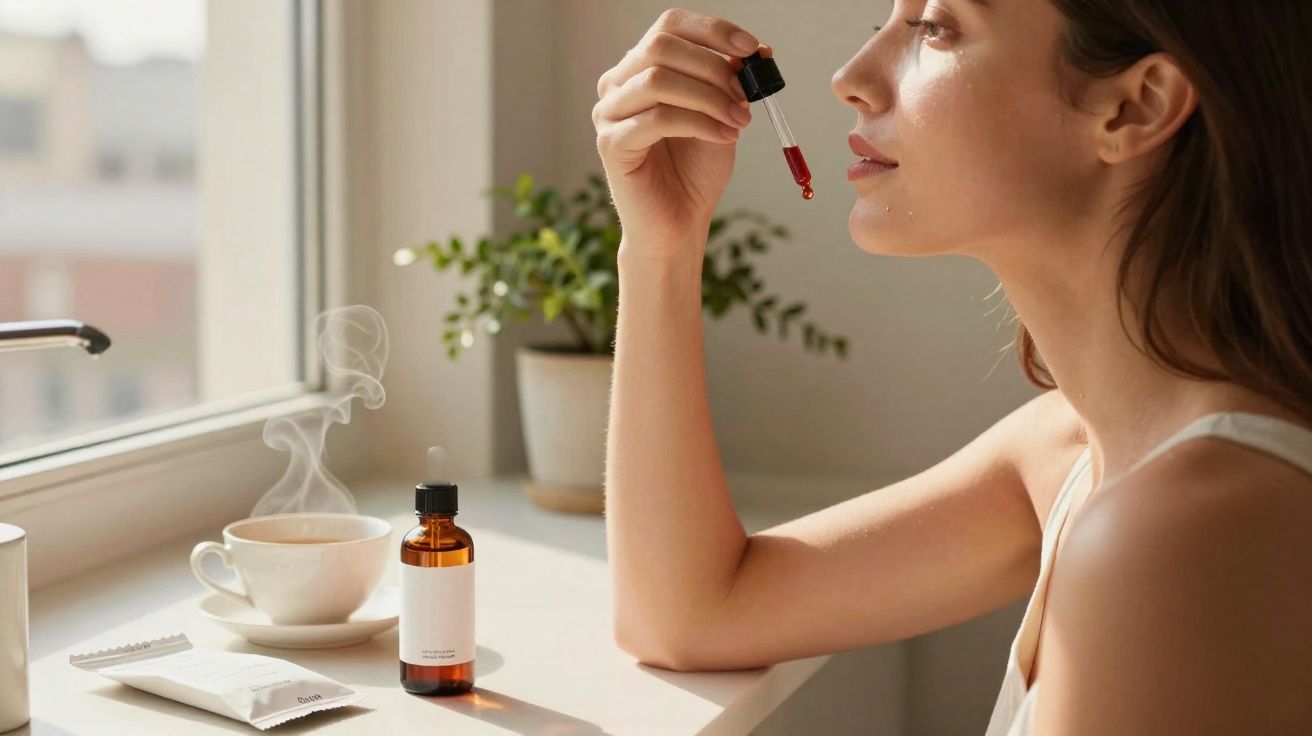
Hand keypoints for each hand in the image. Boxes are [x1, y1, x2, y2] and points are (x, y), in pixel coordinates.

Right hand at [593, 9, 768, 258]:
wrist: (679, 224)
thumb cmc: (695, 171)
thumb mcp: (723, 114)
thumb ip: (732, 81)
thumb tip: (760, 51)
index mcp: (640, 68)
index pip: (670, 25)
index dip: (712, 30)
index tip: (752, 49)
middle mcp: (617, 84)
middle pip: (661, 46)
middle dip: (713, 67)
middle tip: (745, 94)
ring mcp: (608, 113)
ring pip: (658, 80)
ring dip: (709, 97)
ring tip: (739, 120)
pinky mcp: (611, 144)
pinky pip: (657, 119)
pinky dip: (699, 124)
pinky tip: (724, 136)